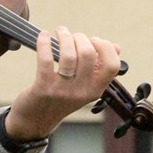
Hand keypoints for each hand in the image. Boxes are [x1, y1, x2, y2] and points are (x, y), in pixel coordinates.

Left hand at [4, 27, 121, 142]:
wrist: (36, 120)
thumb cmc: (61, 98)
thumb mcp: (84, 87)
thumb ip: (99, 68)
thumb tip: (116, 47)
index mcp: (96, 90)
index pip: (112, 66)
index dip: (105, 48)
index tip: (94, 40)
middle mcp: (82, 91)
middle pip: (88, 54)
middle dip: (80, 38)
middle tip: (72, 36)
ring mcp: (63, 90)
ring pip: (69, 55)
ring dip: (64, 37)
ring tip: (60, 31)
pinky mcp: (43, 87)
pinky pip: (46, 59)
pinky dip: (45, 43)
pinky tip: (44, 36)